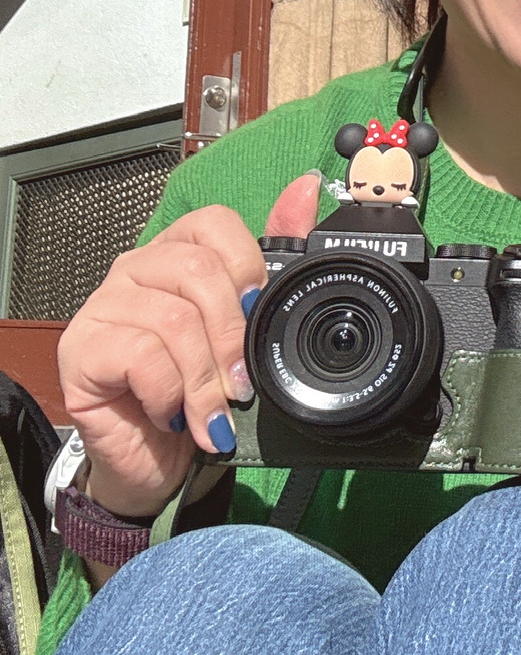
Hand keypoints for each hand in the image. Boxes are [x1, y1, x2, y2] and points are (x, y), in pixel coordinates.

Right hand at [57, 174, 321, 521]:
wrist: (156, 465)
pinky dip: (169, 393)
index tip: (256, 316)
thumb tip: (304, 189)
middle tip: (240, 384)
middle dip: (232, 336)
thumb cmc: (198, 396)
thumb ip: (275, 263)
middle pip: (197, 269)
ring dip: (204, 379)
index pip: (213, 223)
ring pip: (174, 319)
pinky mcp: (81, 350)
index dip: (246, 268)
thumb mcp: (245, 335)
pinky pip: (141, 354)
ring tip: (210, 412)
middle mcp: (136, 271)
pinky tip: (171, 414)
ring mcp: (103, 307)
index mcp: (176, 255)